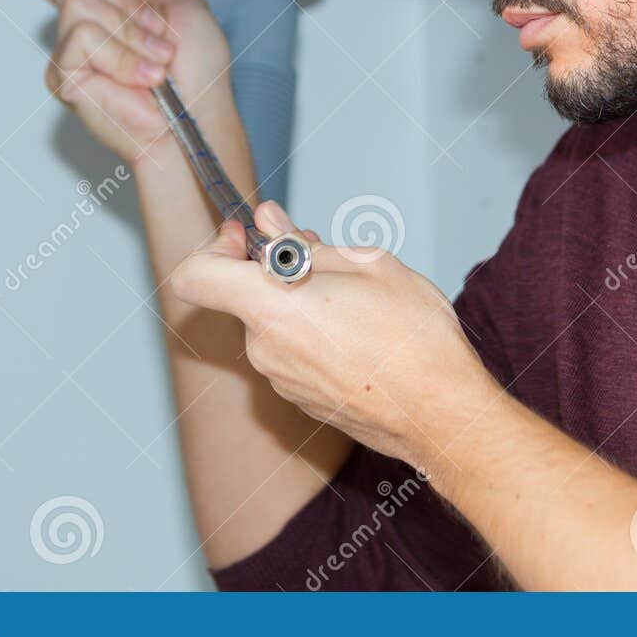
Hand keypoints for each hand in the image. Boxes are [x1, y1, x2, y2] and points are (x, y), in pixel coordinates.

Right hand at [34, 0, 233, 165]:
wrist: (198, 115)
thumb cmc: (199, 71)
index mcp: (111, 4)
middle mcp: (87, 25)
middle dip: (126, 2)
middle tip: (156, 34)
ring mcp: (73, 51)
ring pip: (78, 3)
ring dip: (130, 31)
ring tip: (154, 61)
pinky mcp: (64, 77)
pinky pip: (82, 38)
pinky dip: (123, 57)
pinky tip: (142, 79)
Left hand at [166, 200, 498, 465]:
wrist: (441, 413)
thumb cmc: (414, 340)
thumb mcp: (368, 264)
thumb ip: (307, 243)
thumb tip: (271, 223)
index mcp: (272, 308)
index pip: (196, 276)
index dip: (212, 249)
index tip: (245, 239)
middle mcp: (265, 348)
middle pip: (244, 297)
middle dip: (278, 271)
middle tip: (324, 255)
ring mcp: (281, 380)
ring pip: (273, 325)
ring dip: (301, 304)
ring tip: (357, 298)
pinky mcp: (300, 400)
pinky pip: (293, 354)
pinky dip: (314, 335)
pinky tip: (361, 333)